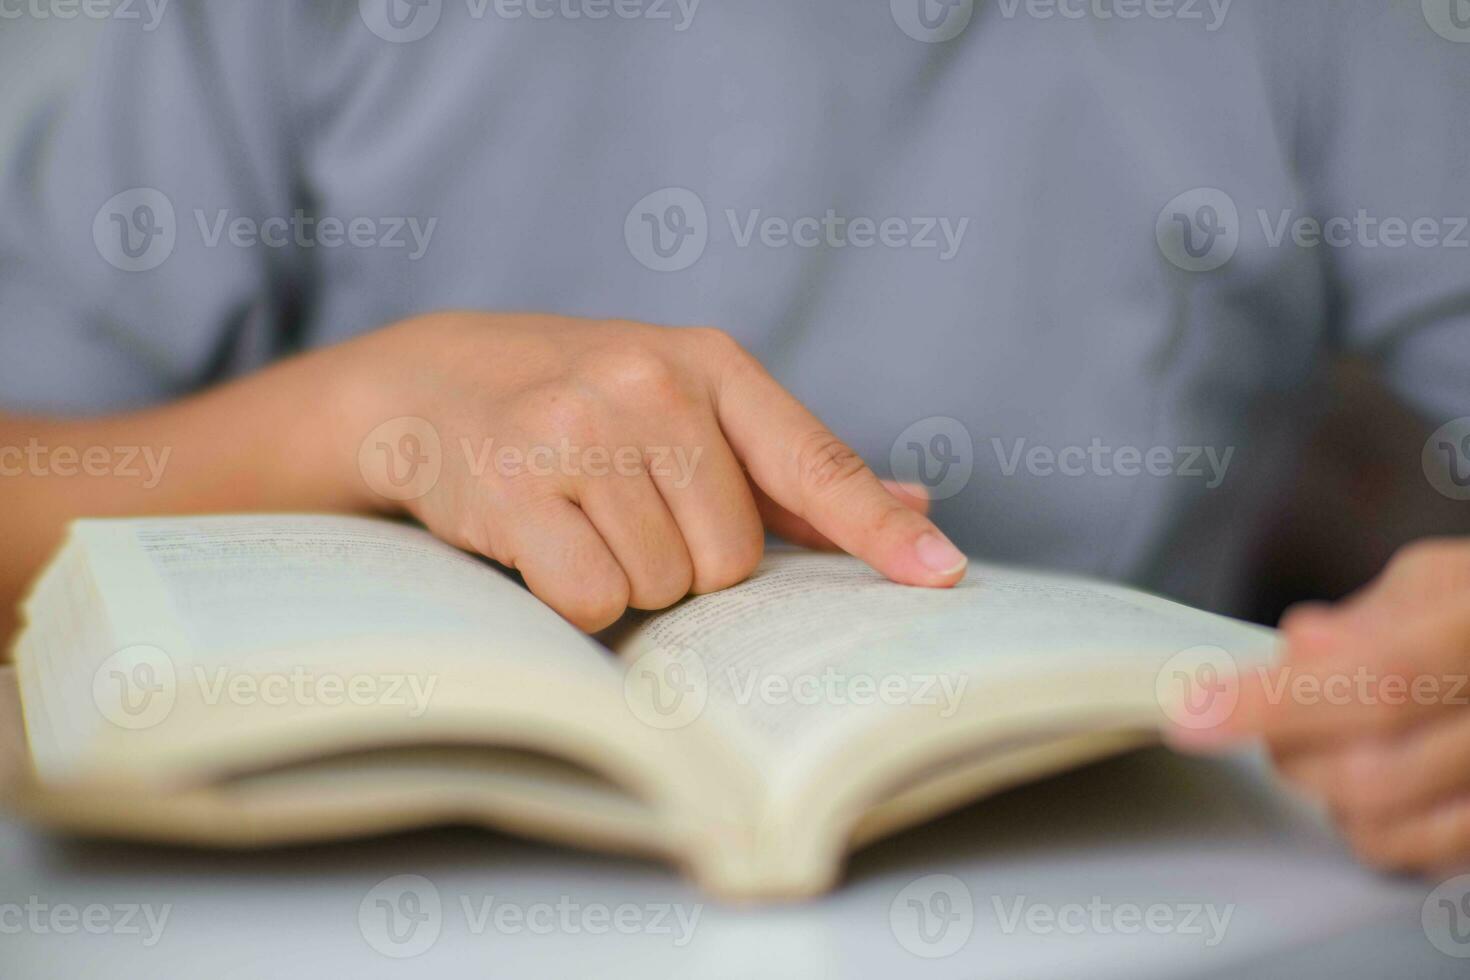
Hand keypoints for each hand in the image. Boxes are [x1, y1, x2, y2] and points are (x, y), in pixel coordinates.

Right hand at [338, 312, 967, 629]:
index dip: (877, 529)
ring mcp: (582, 429)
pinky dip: (572, 597)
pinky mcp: (517, 483)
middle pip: (731, 558)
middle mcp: (653, 384)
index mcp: (710, 364)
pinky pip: (593, 599)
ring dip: (624, 577)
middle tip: (622, 510)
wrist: (429, 382)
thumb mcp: (686, 405)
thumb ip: (793, 468)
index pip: (814, 461)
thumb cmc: (579, 404)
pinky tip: (539, 541)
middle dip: (684, 561)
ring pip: (662, 586)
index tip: (942, 576)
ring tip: (575, 516)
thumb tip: (914, 506)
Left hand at [1170, 539, 1469, 872]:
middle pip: (1367, 773)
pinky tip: (1377, 780)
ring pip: (1387, 828)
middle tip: (1271, 708)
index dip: (1271, 702)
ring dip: (1327, 790)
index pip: (1369, 681)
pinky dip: (1378, 825)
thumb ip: (1373, 612)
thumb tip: (1302, 645)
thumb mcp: (1449, 576)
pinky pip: (1428, 854)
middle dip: (1289, 746)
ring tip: (1329, 741)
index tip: (1194, 712)